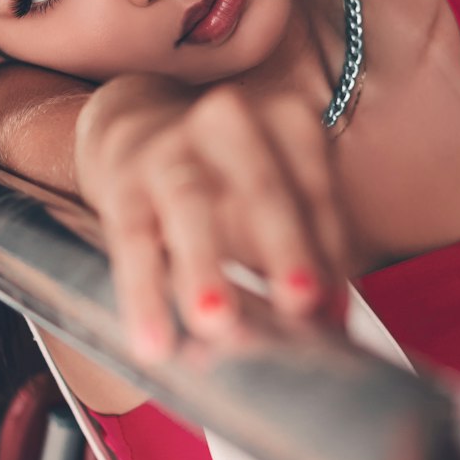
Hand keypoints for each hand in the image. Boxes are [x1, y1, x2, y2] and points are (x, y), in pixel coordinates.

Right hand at [74, 74, 348, 360]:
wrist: (140, 131)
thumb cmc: (231, 178)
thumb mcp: (279, 198)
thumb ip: (311, 251)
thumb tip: (332, 319)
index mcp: (286, 118)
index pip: (316, 191)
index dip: (330, 252)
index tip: (335, 312)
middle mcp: (229, 121)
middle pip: (263, 189)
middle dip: (284, 247)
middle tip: (300, 303)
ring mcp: (170, 148)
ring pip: (190, 206)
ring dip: (204, 267)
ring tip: (216, 320)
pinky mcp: (124, 185)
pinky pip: (133, 242)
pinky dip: (143, 295)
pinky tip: (153, 341)